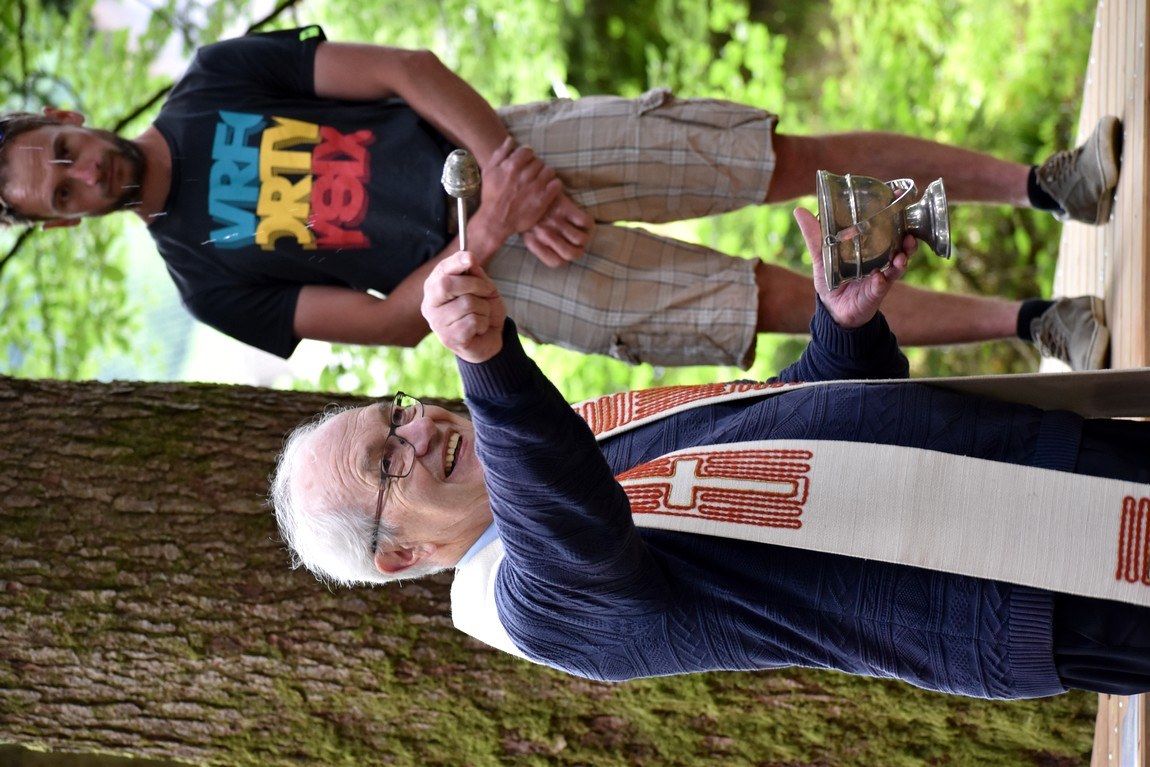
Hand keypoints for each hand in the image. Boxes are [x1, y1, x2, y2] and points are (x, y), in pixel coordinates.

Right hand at [421, 250, 505, 362]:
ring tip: (482, 315)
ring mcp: (437, 323)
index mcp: (435, 287)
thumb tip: (468, 258)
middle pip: (446, 284)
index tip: (470, 258)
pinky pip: (473, 321)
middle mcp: (430, 304)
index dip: (455, 262)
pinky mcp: (449, 338)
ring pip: (467, 303)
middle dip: (474, 284)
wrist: (490, 339)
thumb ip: (476, 274)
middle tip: (488, 291)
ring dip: (484, 308)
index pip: (441, 270)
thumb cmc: (483, 310)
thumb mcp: (484, 288)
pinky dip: (484, 323)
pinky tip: (479, 329)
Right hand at [474, 137, 561, 248]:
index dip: (527, 156)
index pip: (528, 151)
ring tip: (540, 182)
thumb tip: (510, 140)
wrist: (495, 220)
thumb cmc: (491, 196)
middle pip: (539, 161)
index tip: (525, 163)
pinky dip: (554, 185)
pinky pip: (556, 185)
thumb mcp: (489, 171)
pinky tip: (548, 189)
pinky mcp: (542, 200)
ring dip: (546, 175)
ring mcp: (535, 188)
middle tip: (532, 175)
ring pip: (549, 171)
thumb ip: (500, 153)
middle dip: (536, 167)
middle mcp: (524, 175)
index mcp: (511, 166)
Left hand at [522, 191, 594, 267]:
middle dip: (578, 250)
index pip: (556, 261)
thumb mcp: (525, 230)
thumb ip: (538, 246)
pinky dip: (587, 222)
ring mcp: (556, 221)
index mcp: (534, 241)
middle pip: (572, 253)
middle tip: (577, 243)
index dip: (563, 258)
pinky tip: (582, 220)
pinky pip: (584, 221)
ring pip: (581, 239)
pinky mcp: (564, 207)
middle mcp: (545, 234)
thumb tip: (561, 257)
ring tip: (581, 231)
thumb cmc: (527, 211)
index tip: (561, 250)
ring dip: (583, 236)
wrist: (524, 184)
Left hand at [794, 208, 914, 327]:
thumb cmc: (830, 281)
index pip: (884, 227)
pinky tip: (880, 277)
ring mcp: (880, 275)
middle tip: (908, 230)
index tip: (897, 194)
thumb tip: (799, 210)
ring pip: (898, 264)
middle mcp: (878, 259)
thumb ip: (814, 236)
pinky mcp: (875, 292)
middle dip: (906, 237)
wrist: (834, 311)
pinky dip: (882, 281)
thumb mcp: (821, 256)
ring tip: (903, 253)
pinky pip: (882, 285)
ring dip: (902, 257)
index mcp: (868, 247)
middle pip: (898, 244)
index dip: (893, 213)